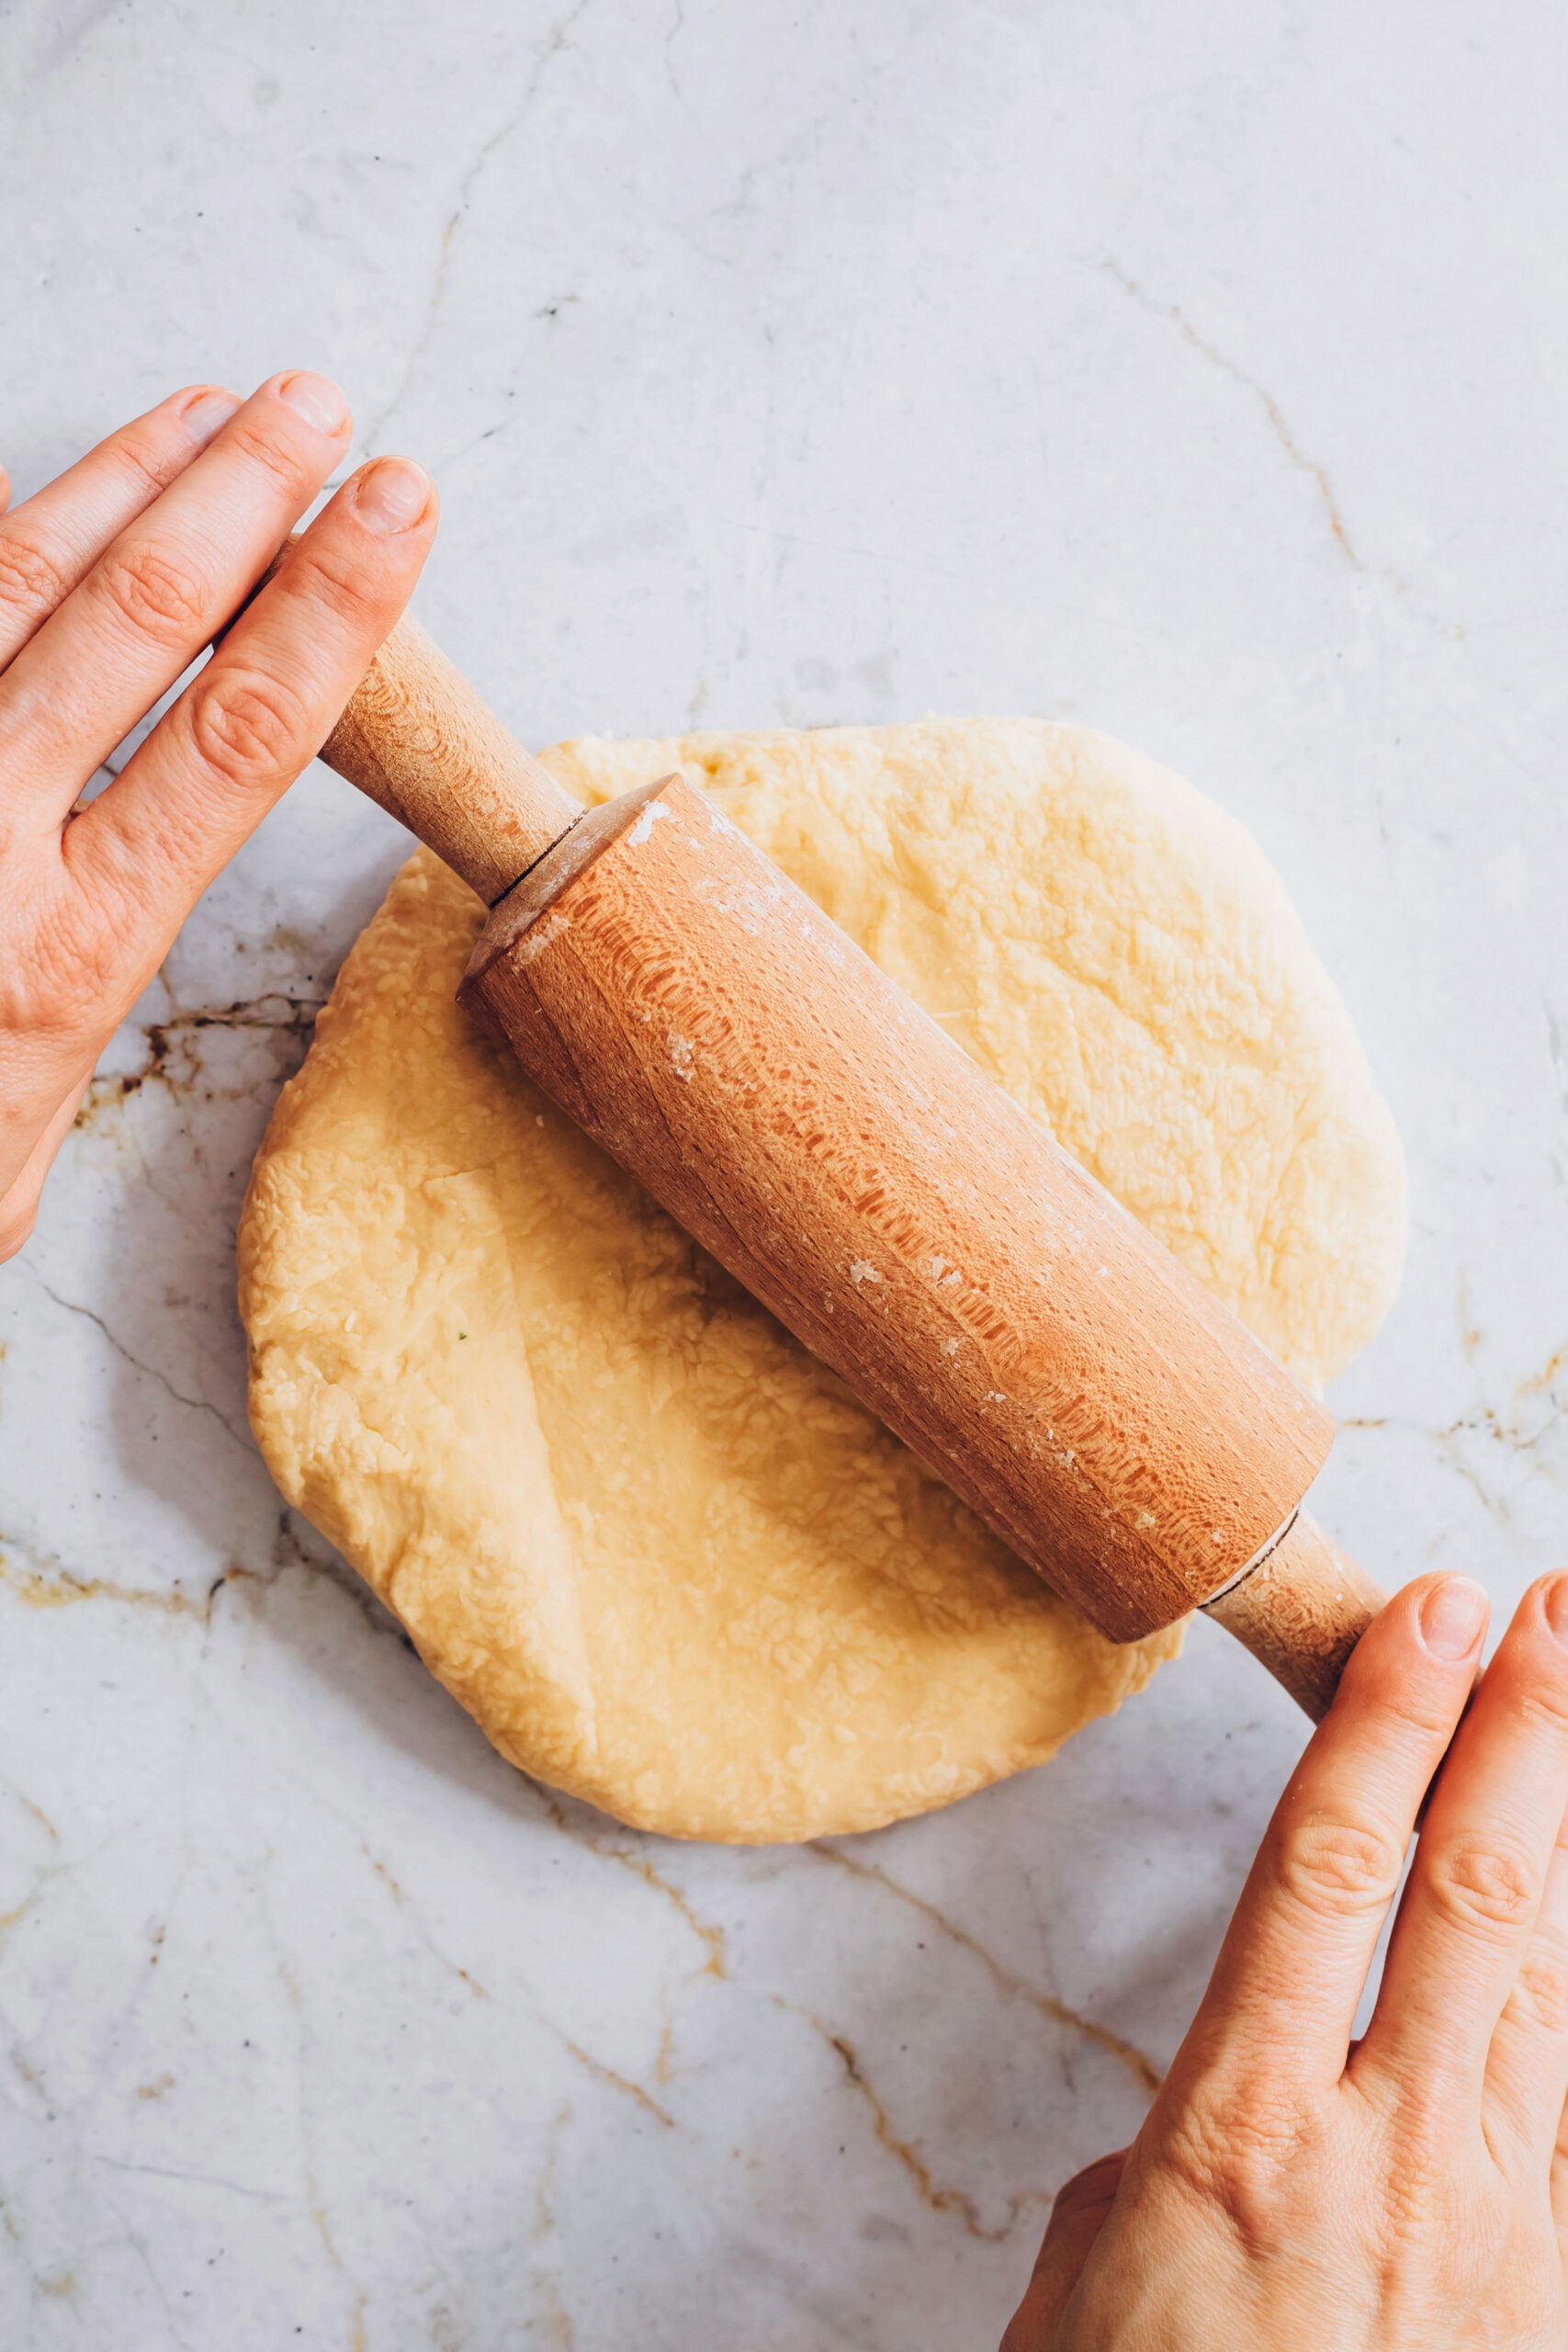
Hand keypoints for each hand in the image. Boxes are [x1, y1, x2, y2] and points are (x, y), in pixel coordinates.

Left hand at [0, 373, 436, 1257]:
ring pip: (14, 588)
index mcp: (62, 957)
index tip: (394, 510)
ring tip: (217, 411)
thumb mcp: (10, 1160)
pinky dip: (2, 531)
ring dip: (126, 482)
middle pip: (138, 625)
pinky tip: (48, 480)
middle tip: (317, 412)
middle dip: (242, 501)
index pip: (236, 737)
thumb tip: (83, 936)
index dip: (328, 605)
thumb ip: (60, 1030)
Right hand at [1003, 1571, 1567, 2348]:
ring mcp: (1493, 2224)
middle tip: (1555, 1605)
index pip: (1331, 1869)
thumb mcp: (1084, 2295)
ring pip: (1554, 1985)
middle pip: (1479, 1895)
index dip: (1387, 1723)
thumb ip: (1155, 2175)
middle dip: (1526, 1731)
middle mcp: (1389, 2153)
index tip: (1430, 1612)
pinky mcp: (1546, 2286)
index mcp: (1245, 2127)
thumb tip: (1193, 2135)